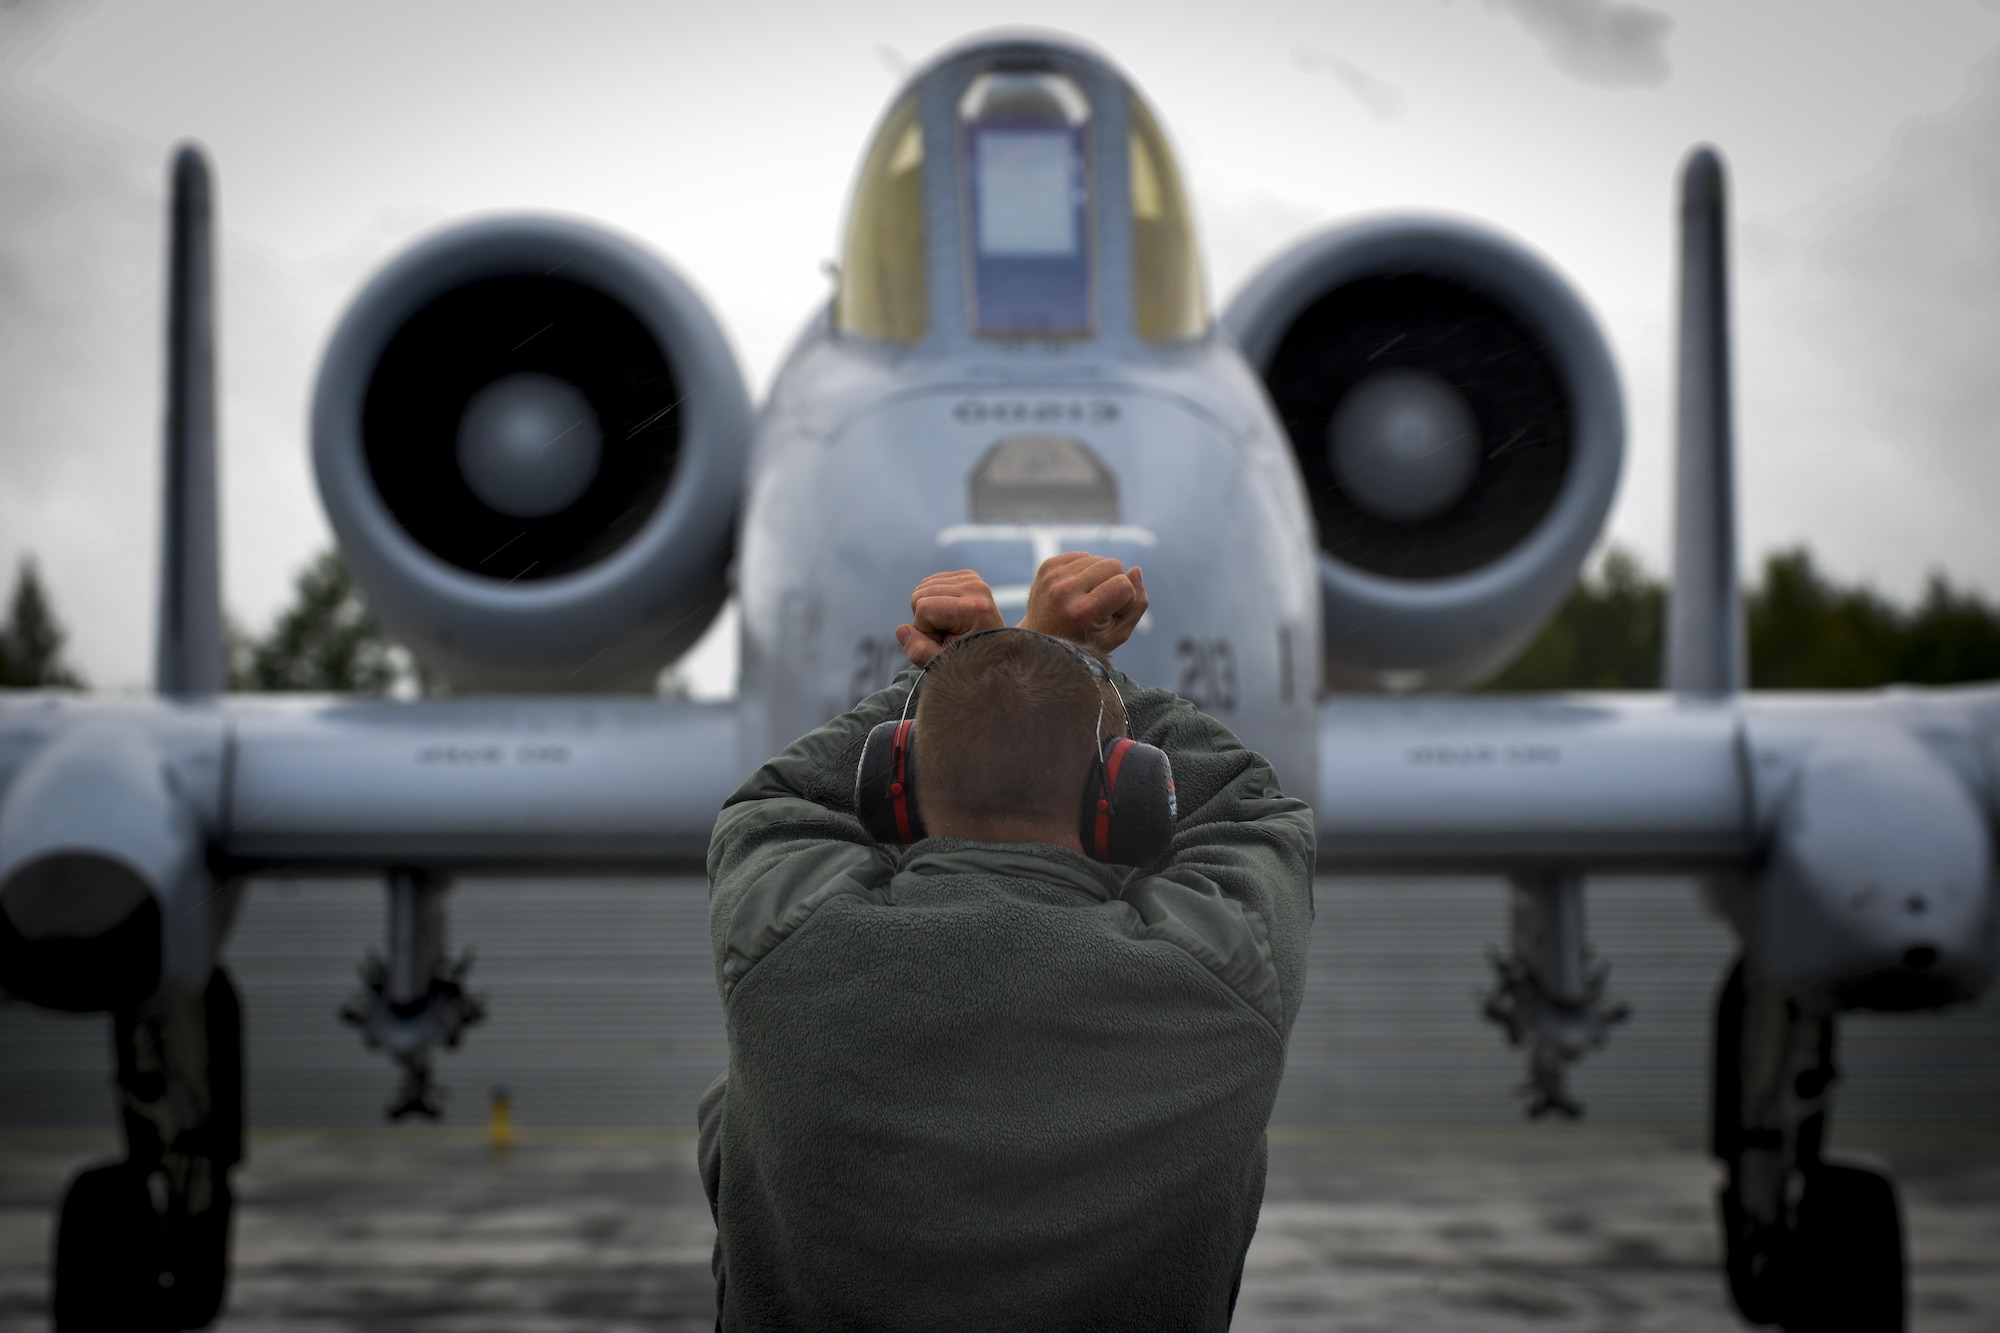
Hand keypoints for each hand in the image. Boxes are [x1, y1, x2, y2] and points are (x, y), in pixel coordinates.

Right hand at [895, 569, 1004, 666]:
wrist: (993, 652)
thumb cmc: (969, 661)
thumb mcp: (943, 664)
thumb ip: (920, 651)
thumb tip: (901, 630)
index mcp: (974, 608)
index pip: (924, 607)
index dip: (926, 630)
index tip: (946, 643)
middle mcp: (976, 587)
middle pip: (920, 594)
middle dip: (926, 620)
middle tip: (948, 636)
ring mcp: (973, 578)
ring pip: (922, 587)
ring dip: (929, 611)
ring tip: (951, 627)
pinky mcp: (968, 576)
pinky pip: (930, 583)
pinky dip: (933, 600)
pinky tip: (949, 616)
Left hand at [1017, 552, 1147, 654]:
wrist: (1043, 640)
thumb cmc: (1086, 641)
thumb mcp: (1118, 634)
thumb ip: (1137, 605)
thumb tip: (1135, 570)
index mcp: (1083, 611)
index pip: (1124, 584)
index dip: (1125, 599)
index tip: (1109, 614)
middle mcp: (1065, 590)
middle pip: (1113, 564)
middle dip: (1113, 583)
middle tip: (1098, 605)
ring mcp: (1053, 576)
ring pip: (1098, 558)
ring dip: (1099, 576)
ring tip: (1085, 598)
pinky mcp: (1047, 566)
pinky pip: (1083, 555)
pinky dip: (1085, 570)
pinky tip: (1076, 589)